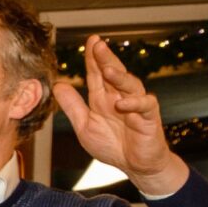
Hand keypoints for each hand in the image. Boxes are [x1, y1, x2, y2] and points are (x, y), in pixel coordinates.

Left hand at [55, 35, 185, 197]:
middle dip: (106, 58)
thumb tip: (59, 85)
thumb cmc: (113, 145)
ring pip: (130, 85)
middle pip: (114, 73)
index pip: (97, 74)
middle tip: (97, 44)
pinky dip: (133, 103)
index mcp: (104, 98)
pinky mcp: (148, 117)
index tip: (90, 41)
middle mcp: (120, 97)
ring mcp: (136, 105)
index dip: (93, 58)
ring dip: (119, 77)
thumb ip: (73, 106)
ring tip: (107, 69)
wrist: (135, 165)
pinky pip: (144, 105)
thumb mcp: (85, 126)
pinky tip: (121, 103)